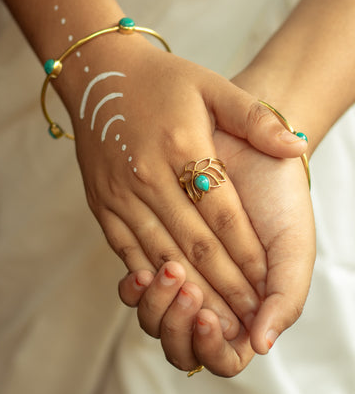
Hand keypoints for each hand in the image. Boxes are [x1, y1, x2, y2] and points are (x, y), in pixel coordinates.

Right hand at [58, 32, 306, 338]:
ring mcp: (120, 194)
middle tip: (249, 315)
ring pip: (162, 255)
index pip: (224, 214)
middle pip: (196, 244)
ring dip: (192, 291)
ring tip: (217, 319)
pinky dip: (150, 277)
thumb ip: (255, 118)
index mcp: (181, 146)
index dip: (248, 253)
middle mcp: (148, 175)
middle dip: (226, 284)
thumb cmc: (162, 80)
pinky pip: (128, 251)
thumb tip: (296, 147)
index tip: (268, 284)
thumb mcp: (212, 85)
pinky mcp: (102, 205)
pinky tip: (169, 297)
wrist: (98, 73)